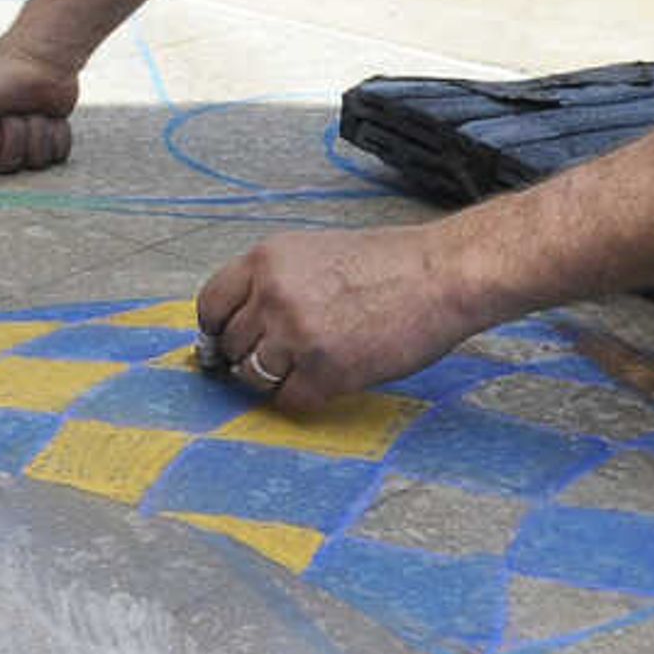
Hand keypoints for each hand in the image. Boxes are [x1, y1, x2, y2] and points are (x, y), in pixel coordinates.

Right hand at [0, 43, 80, 179]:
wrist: (36, 59)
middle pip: (2, 167)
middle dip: (7, 135)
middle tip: (4, 112)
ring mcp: (22, 151)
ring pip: (30, 162)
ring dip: (31, 131)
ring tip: (25, 110)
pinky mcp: (50, 148)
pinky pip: (55, 157)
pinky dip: (53, 133)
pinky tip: (46, 116)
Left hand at [192, 223, 507, 414]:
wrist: (442, 275)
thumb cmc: (390, 263)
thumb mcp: (315, 253)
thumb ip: (274, 282)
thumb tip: (242, 322)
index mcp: (267, 260)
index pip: (210, 305)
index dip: (217, 329)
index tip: (222, 344)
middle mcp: (273, 296)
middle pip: (231, 345)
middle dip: (251, 356)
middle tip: (281, 358)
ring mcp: (297, 336)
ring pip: (254, 377)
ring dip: (276, 379)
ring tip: (309, 366)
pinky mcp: (325, 373)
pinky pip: (289, 401)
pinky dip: (304, 397)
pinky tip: (330, 380)